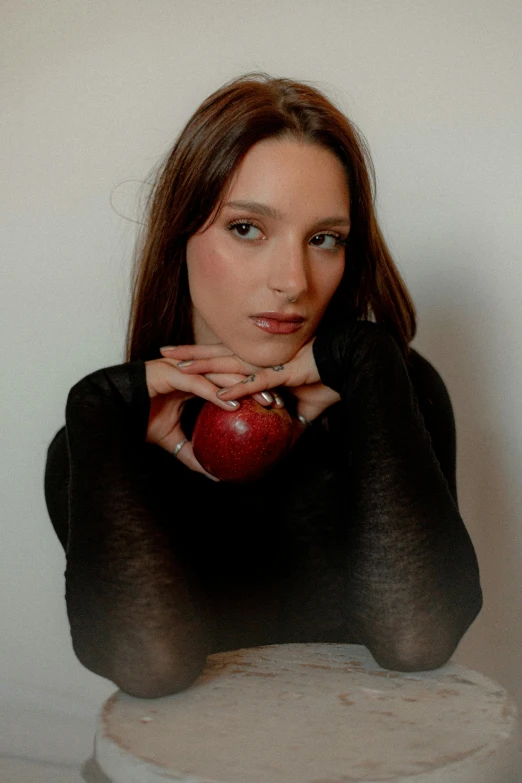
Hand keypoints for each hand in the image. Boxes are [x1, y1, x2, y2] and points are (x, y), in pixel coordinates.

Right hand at [145, 357, 283, 478]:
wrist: (109, 410)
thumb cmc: (138, 419)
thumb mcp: (171, 441)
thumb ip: (192, 453)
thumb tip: (213, 475)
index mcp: (195, 379)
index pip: (231, 379)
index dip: (253, 388)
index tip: (275, 403)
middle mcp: (192, 369)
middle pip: (232, 372)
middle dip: (258, 384)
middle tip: (280, 399)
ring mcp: (181, 368)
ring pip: (221, 374)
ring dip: (245, 387)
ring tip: (265, 400)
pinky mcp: (169, 373)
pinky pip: (198, 384)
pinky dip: (217, 394)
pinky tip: (233, 405)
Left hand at [160, 339, 339, 424]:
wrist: (348, 365)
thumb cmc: (327, 380)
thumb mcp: (304, 407)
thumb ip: (291, 423)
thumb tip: (286, 442)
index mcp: (260, 363)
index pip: (223, 357)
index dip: (200, 355)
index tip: (179, 357)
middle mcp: (259, 360)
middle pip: (216, 354)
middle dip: (188, 353)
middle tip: (162, 353)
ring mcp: (269, 365)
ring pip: (228, 364)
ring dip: (202, 366)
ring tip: (178, 367)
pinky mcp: (283, 373)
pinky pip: (255, 383)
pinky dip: (237, 388)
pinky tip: (218, 393)